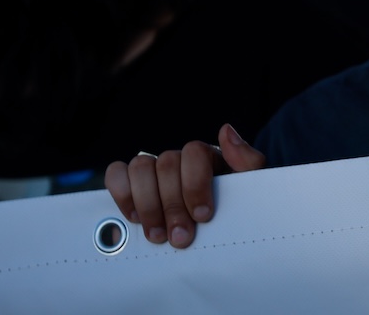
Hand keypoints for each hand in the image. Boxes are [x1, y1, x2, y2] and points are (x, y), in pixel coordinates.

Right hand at [104, 123, 265, 248]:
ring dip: (147, 204)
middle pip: (165, 163)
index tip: (203, 216)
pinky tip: (135, 217)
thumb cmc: (236, 208)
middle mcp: (178, 158)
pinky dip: (122, 193)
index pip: (194, 152)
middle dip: (171, 204)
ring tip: (158, 235)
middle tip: (180, 237)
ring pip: (140, 166)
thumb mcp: (251, 188)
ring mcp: (153, 169)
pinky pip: (116, 174)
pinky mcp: (132, 184)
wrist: (222, 231)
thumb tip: (226, 131)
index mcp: (207, 156)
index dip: (195, 183)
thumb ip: (248, 160)